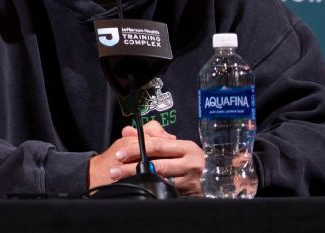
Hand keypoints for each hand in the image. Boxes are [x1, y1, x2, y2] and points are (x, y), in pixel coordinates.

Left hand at [88, 121, 203, 195]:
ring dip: (138, 179)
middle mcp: (192, 163)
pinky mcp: (189, 193)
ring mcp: (192, 180)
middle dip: (132, 168)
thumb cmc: (184, 159)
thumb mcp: (171, 144)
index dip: (136, 148)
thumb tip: (128, 130)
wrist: (209, 179)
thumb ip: (150, 134)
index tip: (120, 154)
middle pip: (157, 164)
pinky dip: (150, 188)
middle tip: (115, 170)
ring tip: (121, 179)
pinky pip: (165, 190)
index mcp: (187, 147)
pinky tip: (137, 188)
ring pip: (160, 179)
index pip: (157, 145)